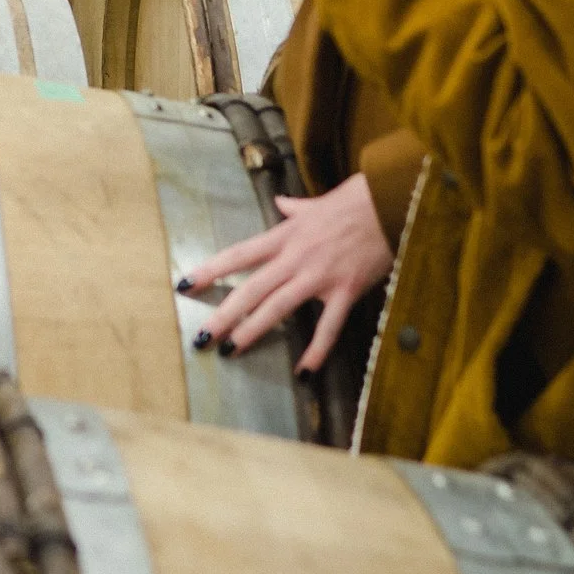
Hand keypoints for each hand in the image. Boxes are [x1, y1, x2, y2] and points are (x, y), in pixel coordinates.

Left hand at [181, 171, 391, 371]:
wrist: (389, 202)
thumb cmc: (354, 201)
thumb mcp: (316, 203)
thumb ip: (295, 209)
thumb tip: (281, 203)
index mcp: (285, 236)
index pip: (239, 255)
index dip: (210, 270)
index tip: (185, 285)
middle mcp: (295, 258)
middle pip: (251, 288)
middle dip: (223, 313)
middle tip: (201, 337)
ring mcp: (318, 276)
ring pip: (278, 307)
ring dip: (253, 329)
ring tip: (231, 350)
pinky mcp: (345, 291)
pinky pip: (327, 326)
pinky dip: (316, 350)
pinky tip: (304, 371)